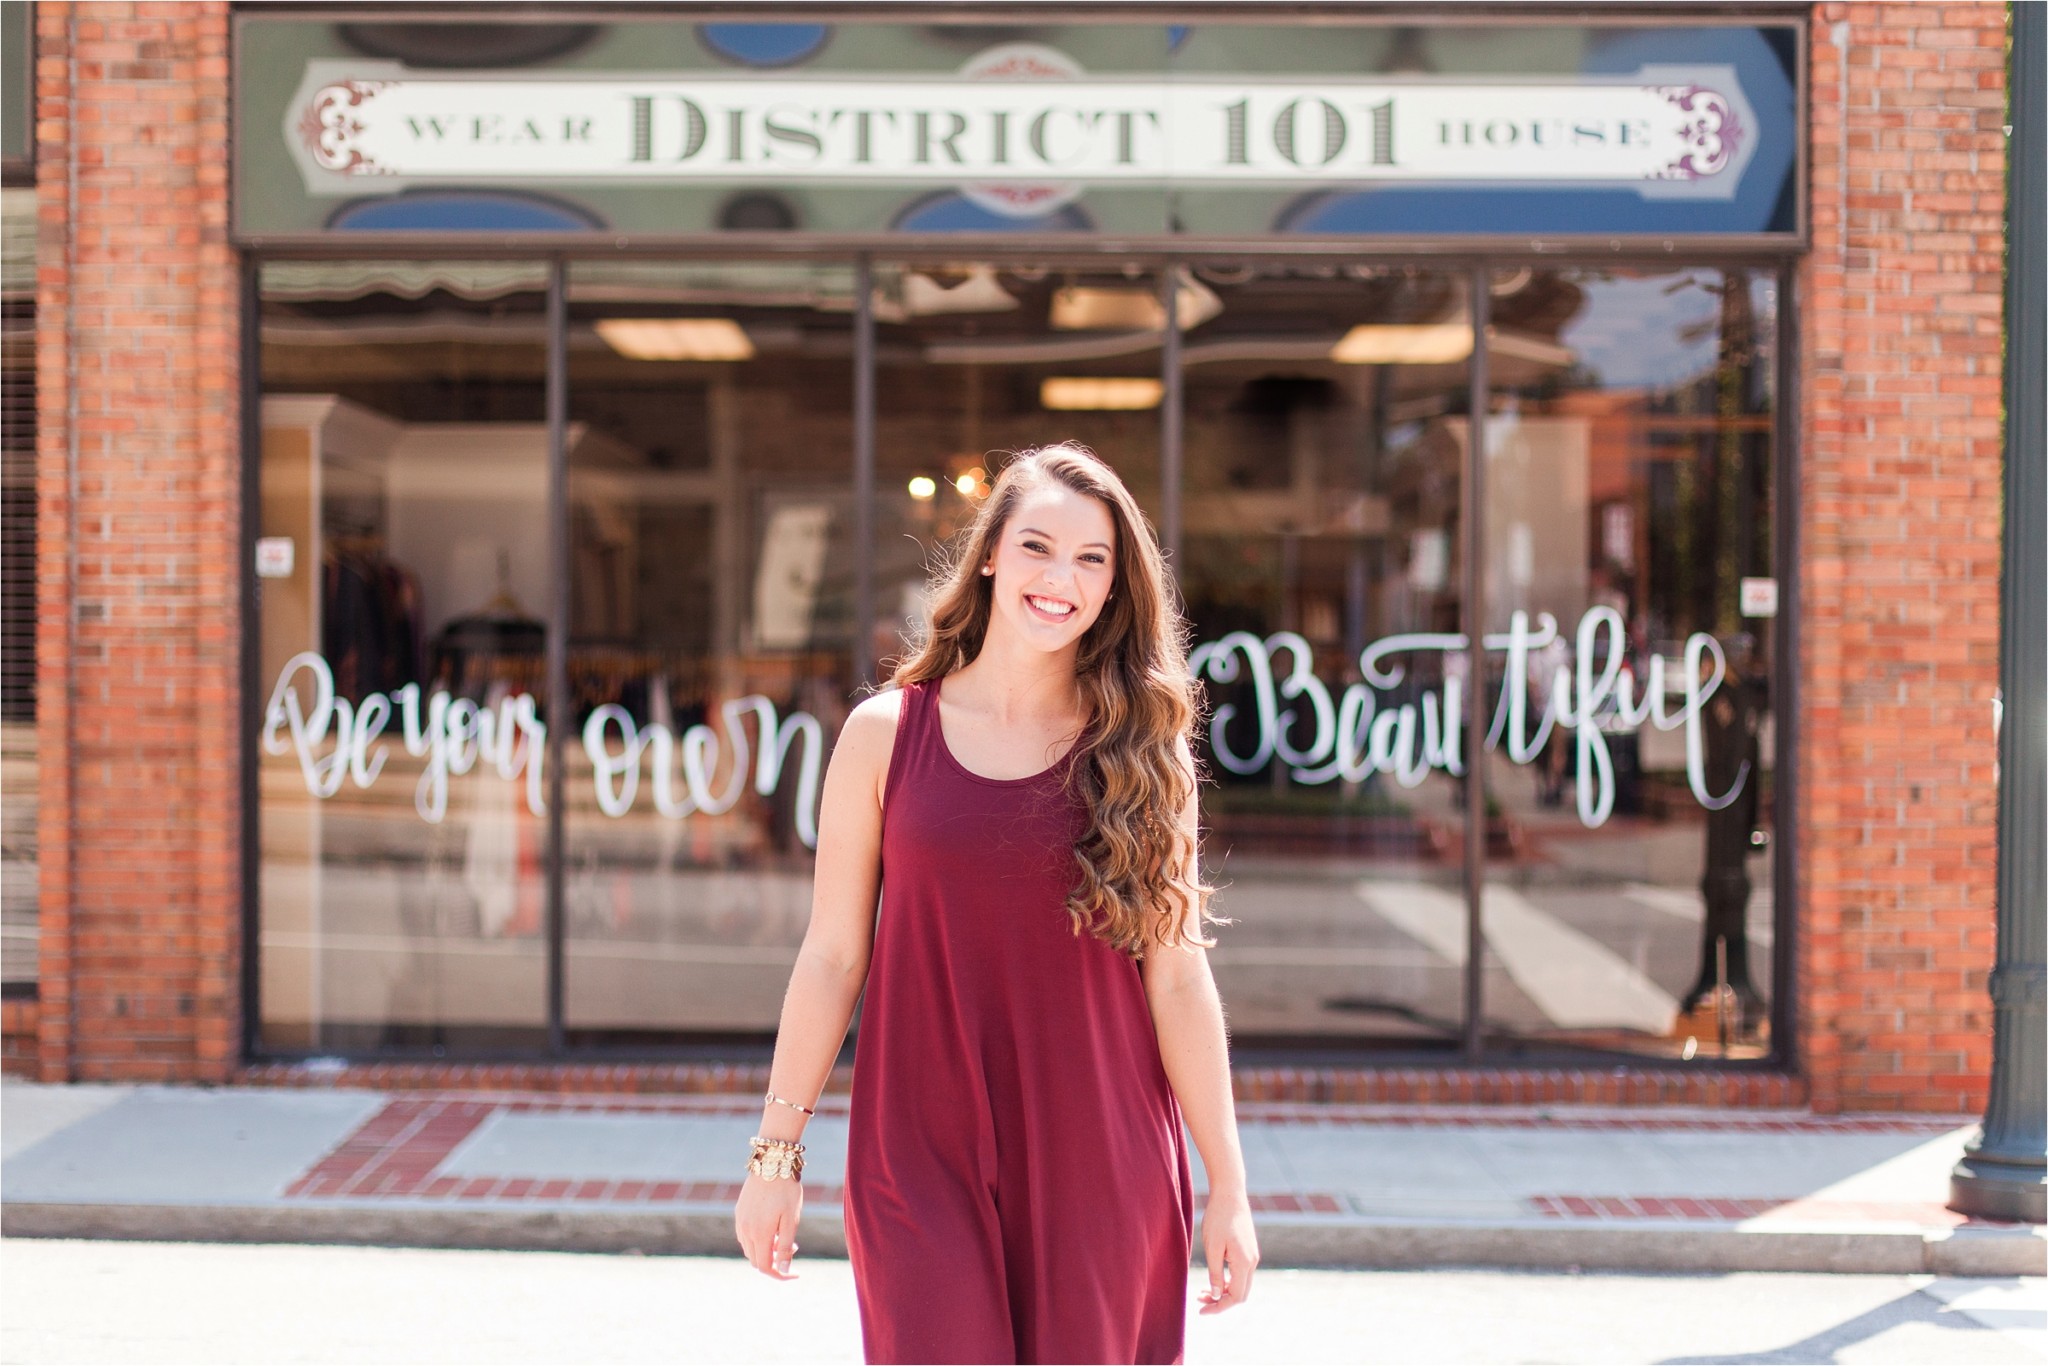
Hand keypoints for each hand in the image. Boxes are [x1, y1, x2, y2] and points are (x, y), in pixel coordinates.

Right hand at [734, 1172, 802, 1278]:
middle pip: (755, 1260)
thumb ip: (785, 1247)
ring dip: (765, 1250)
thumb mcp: (791, 1220)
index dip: (779, 1274)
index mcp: (759, 1234)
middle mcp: (745, 1230)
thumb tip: (783, 1271)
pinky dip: (757, 1239)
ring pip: (749, 1248)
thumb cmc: (786, 1191)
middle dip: (774, 1261)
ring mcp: (740, 1220)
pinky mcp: (739, 1212)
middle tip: (793, 1246)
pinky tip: (771, 1226)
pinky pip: (745, 1235)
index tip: (794, 1273)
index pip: (764, 1267)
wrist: (772, 1162)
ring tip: (782, 1235)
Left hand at [1196, 1188, 1258, 1313]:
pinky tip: (1214, 1278)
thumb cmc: (1218, 1218)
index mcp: (1244, 1262)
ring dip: (1223, 1291)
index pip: (1236, 1297)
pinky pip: (1240, 1273)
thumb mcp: (1212, 1248)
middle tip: (1199, 1300)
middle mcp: (1252, 1262)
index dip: (1219, 1307)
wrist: (1229, 1193)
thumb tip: (1218, 1296)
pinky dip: (1228, 1280)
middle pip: (1240, 1294)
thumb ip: (1216, 1274)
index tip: (1202, 1311)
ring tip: (1202, 1291)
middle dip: (1221, 1301)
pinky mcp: (1248, 1250)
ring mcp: (1252, 1256)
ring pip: (1241, 1284)